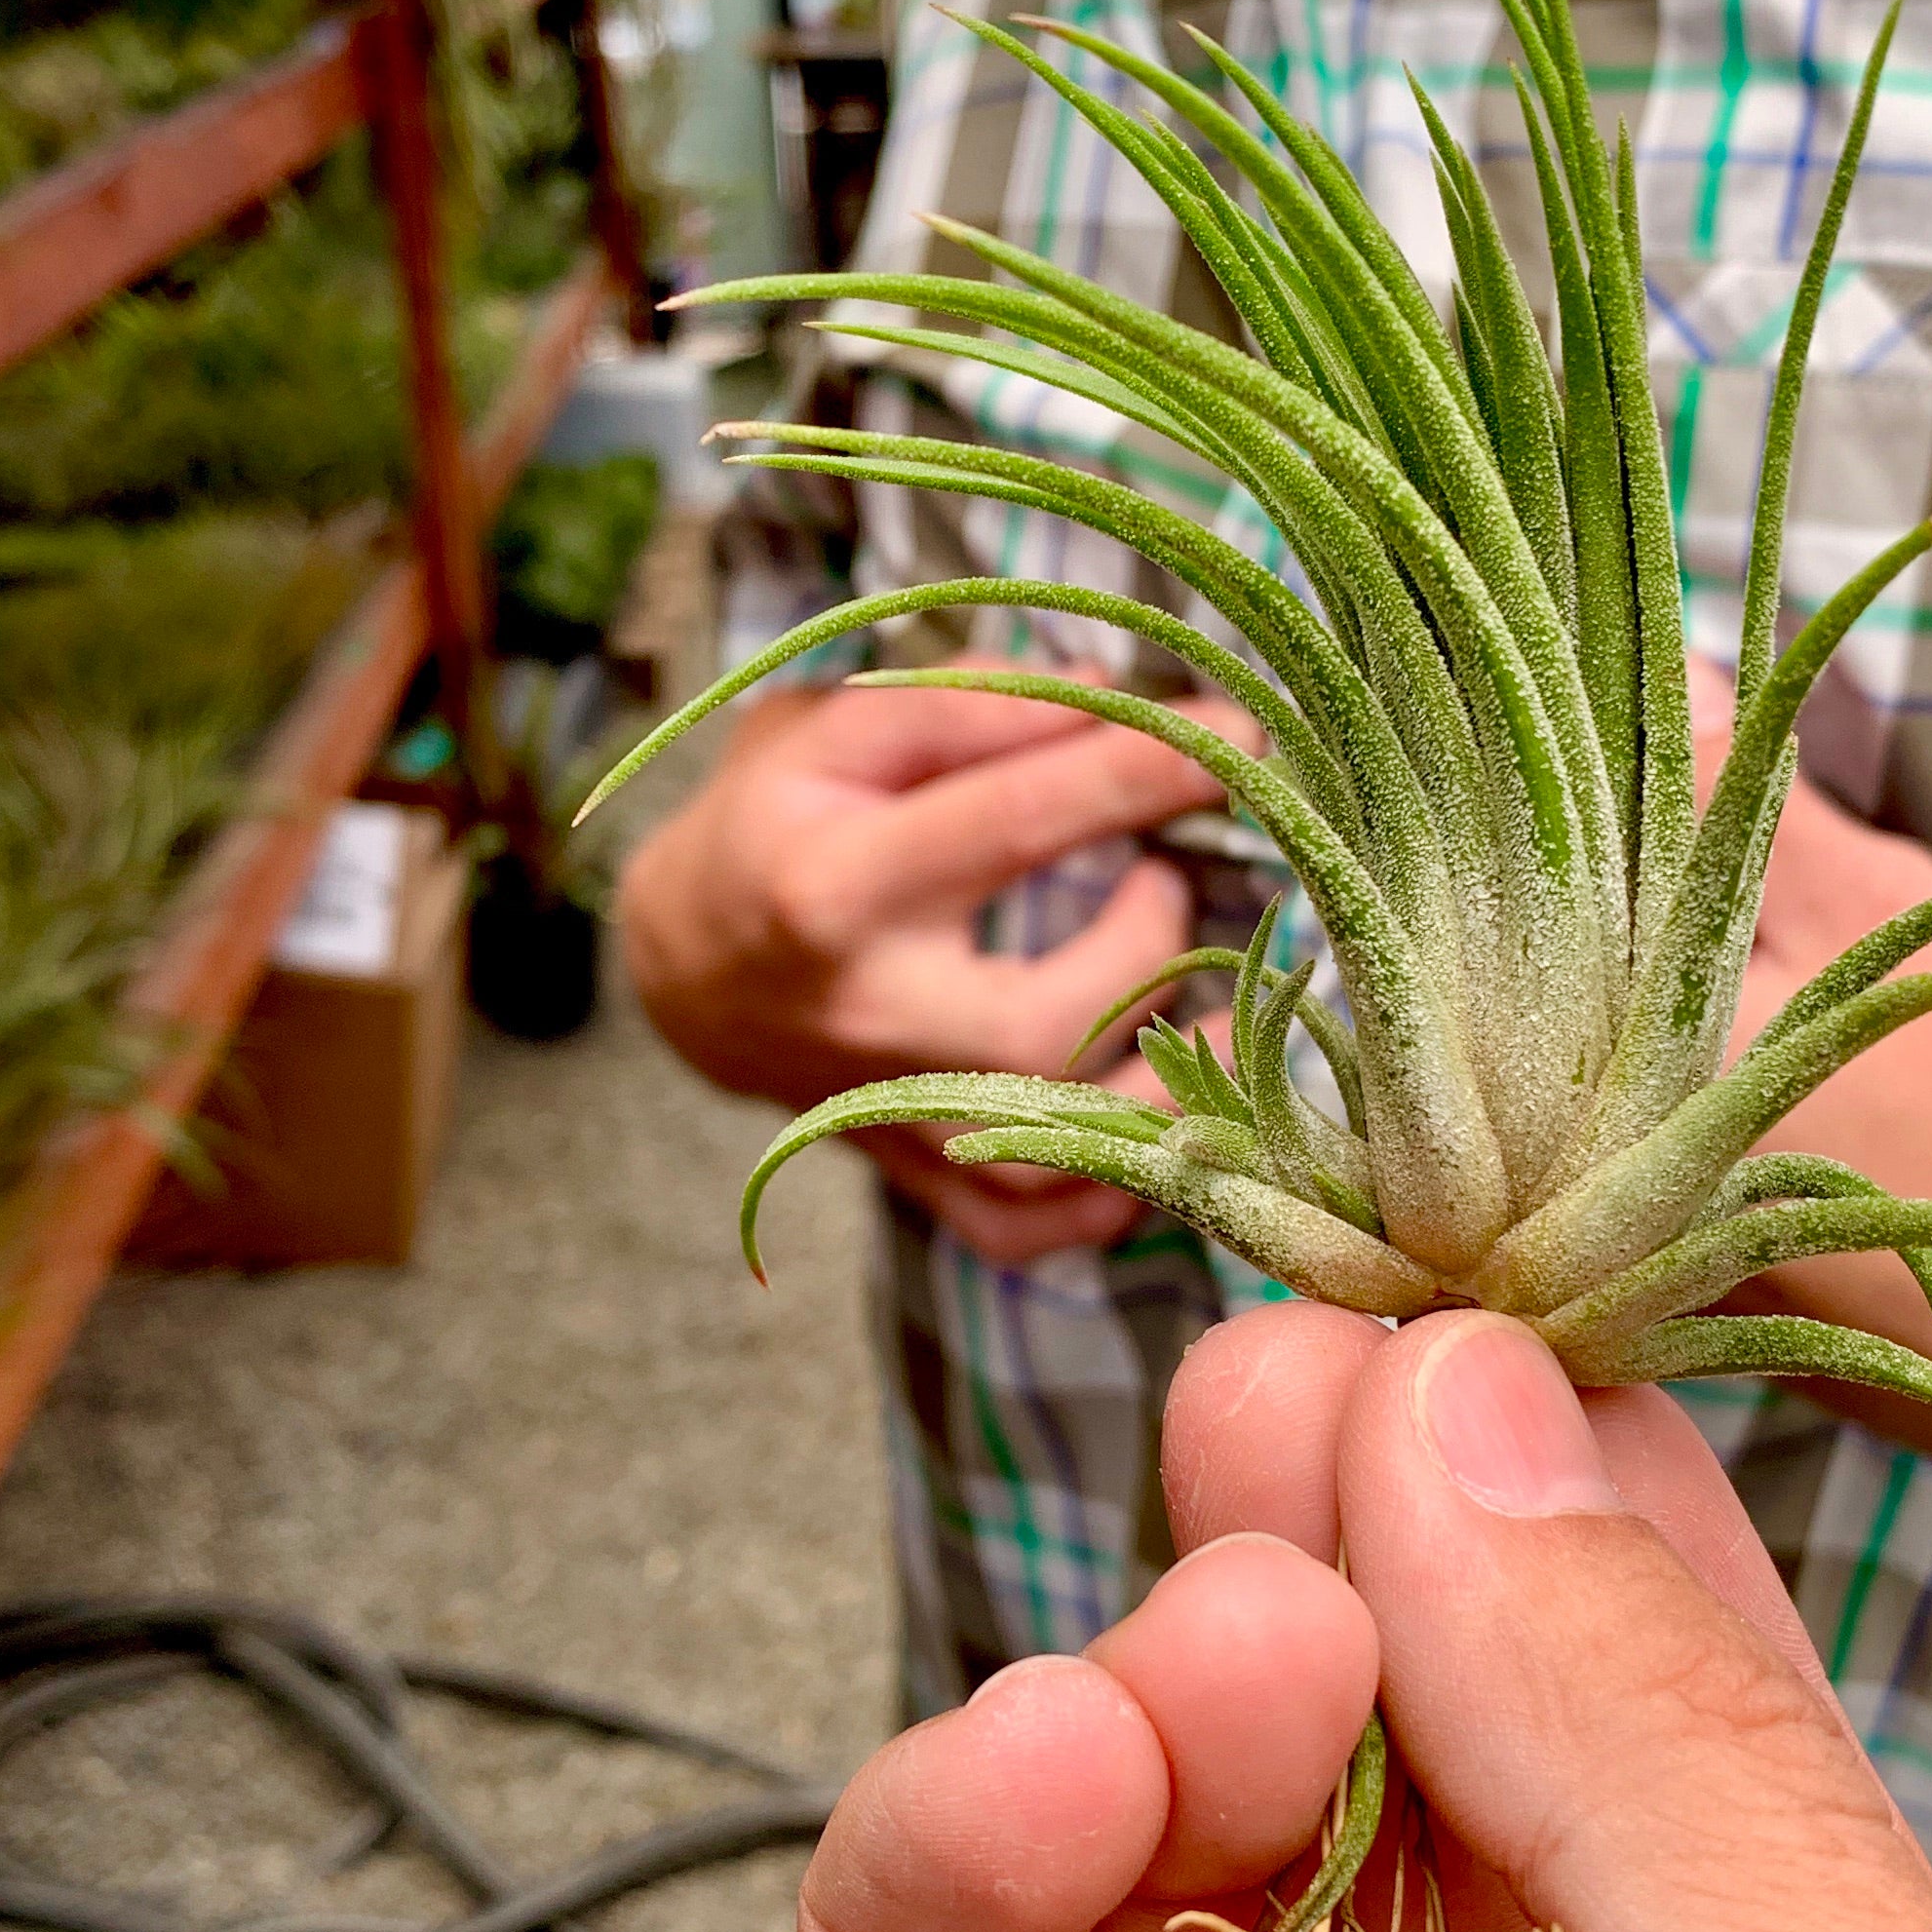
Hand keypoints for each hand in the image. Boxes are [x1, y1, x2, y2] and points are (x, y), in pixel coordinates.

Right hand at [618, 671, 1242, 1263]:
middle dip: (1147, 950)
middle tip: (1171, 876)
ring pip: (1050, 1151)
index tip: (1245, 737)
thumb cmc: (778, 820)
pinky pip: (1022, 1228)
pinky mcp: (913, 1169)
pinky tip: (1168, 1134)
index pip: (1013, 822)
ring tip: (1230, 1017)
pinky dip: (1109, 1203)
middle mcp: (868, 1016)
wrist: (686, 965)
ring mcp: (891, 1113)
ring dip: (1169, 1096)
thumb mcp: (839, 732)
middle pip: (1040, 1026)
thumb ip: (973, 707)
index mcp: (835, 885)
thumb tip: (1121, 703)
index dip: (1140, 774)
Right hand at [790, 1302, 1931, 1931]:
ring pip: (1114, 1924)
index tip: (1471, 1339)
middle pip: (1353, 1837)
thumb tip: (1480, 1408)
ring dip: (1128, 1706)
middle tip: (1289, 1392)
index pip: (1631, 1797)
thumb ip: (1683, 1795)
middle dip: (1321, 1585)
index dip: (1551, 1550)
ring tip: (1204, 1635)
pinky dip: (938, 1873)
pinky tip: (1038, 1772)